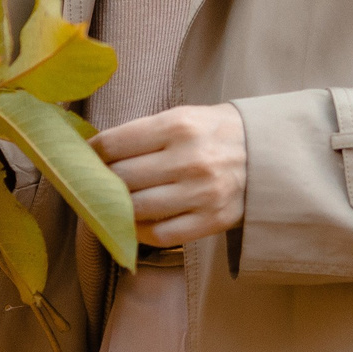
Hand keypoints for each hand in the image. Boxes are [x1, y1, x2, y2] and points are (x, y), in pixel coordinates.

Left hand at [91, 104, 246, 248]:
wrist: (268, 154)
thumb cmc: (214, 133)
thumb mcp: (183, 117)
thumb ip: (142, 133)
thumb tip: (94, 154)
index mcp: (178, 126)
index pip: (115, 144)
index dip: (91, 153)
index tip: (84, 158)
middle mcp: (189, 160)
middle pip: (121, 179)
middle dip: (100, 182)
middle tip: (92, 184)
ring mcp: (201, 193)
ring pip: (136, 209)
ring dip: (117, 209)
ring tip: (110, 204)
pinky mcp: (211, 221)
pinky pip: (160, 234)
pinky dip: (140, 231)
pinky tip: (136, 222)